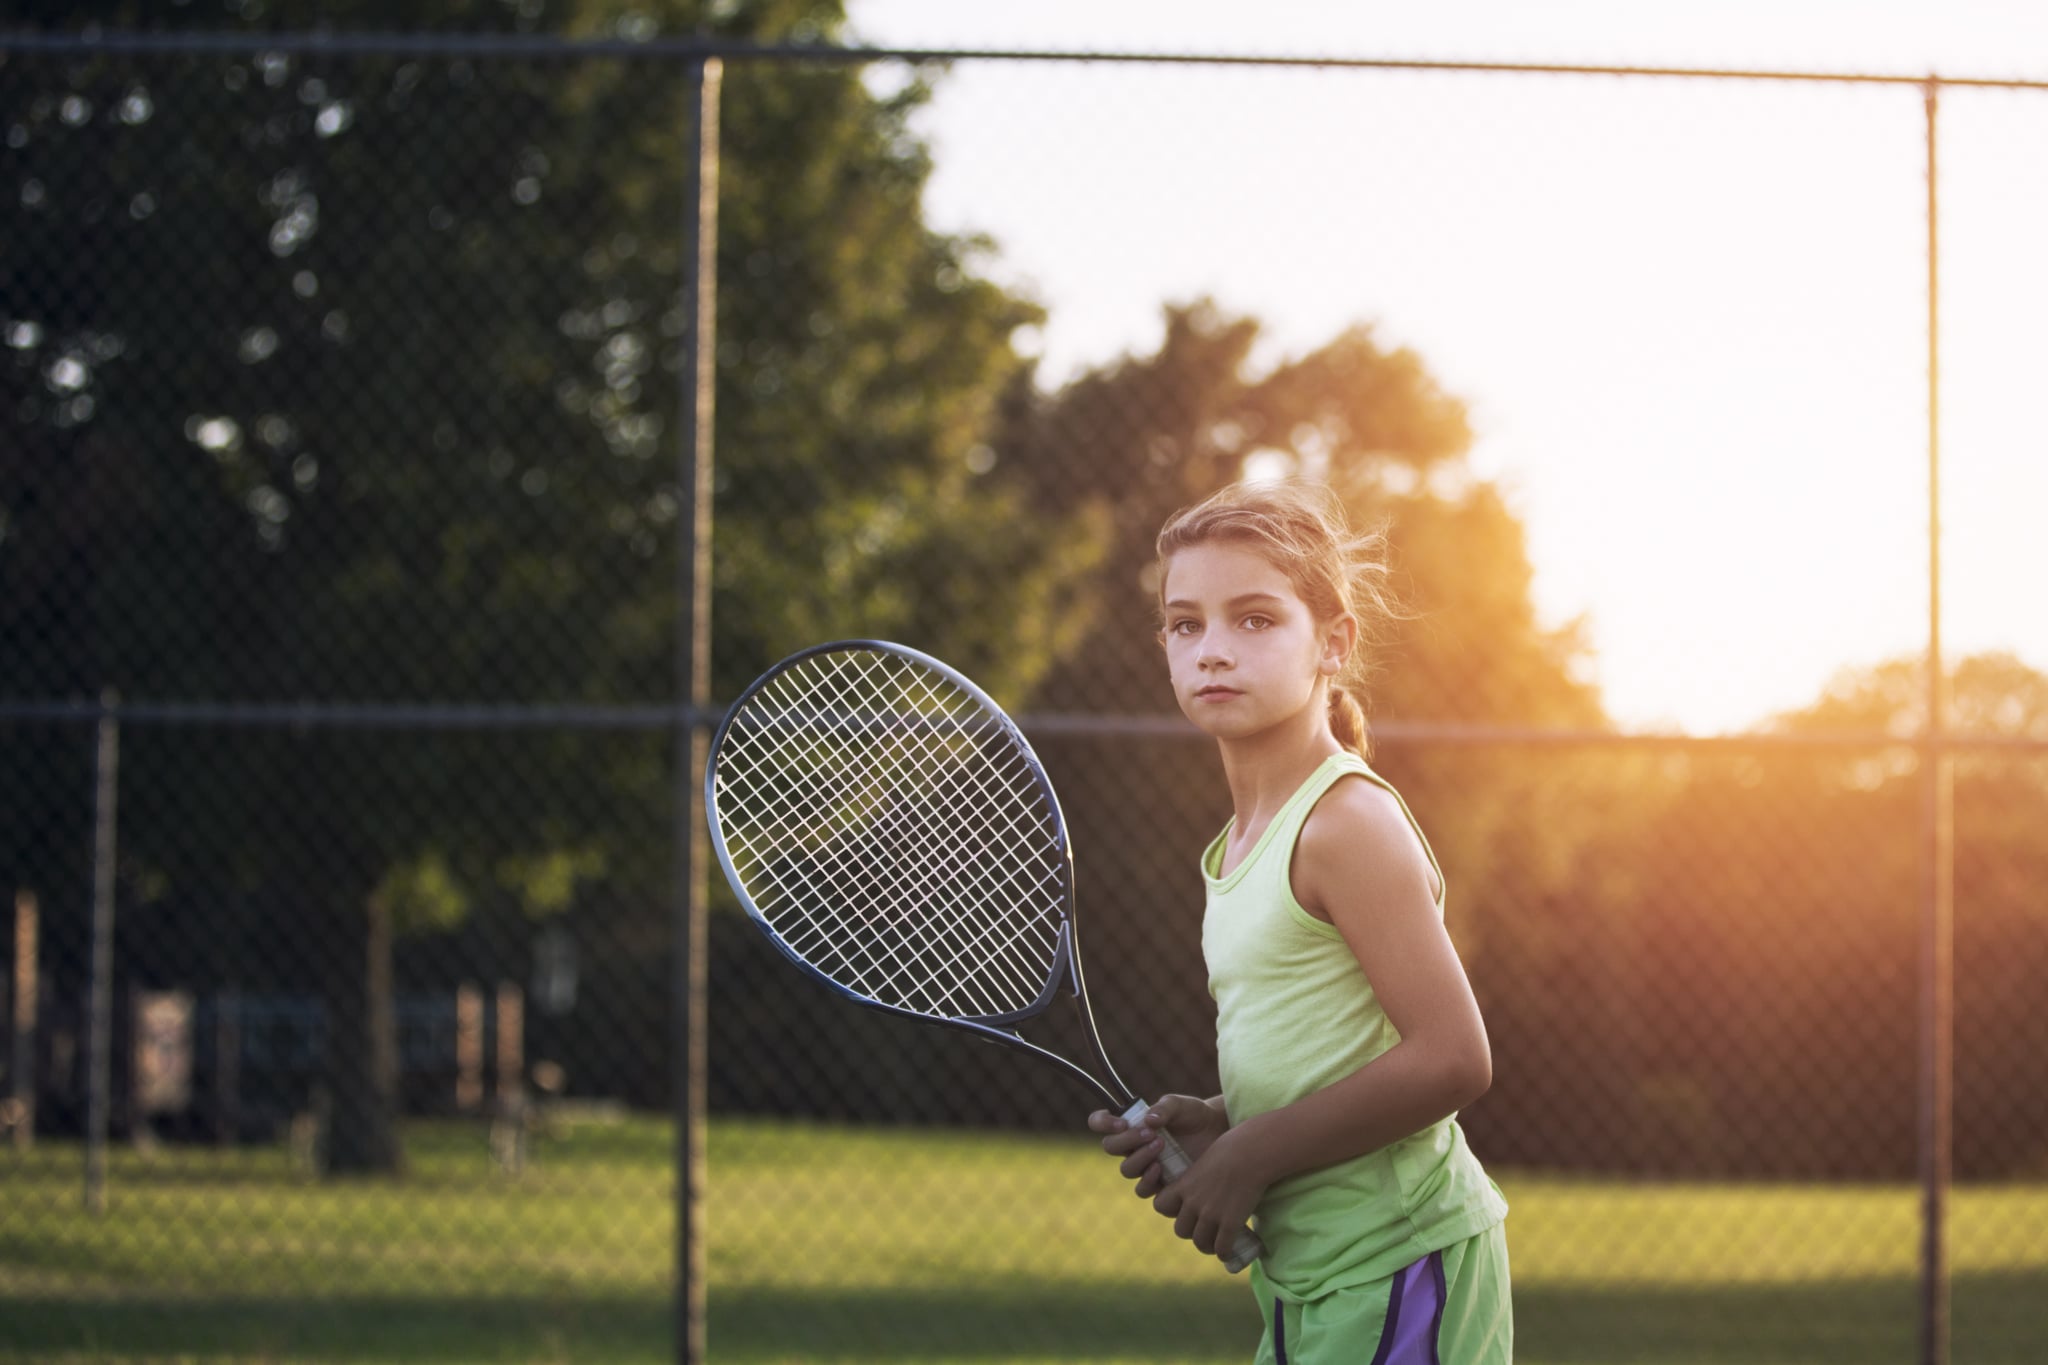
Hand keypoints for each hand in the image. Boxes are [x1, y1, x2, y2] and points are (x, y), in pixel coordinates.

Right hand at [1085, 1093, 1227, 1198]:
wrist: (1220, 1134)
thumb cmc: (1195, 1115)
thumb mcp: (1181, 1105)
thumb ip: (1164, 1108)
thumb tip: (1148, 1120)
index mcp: (1131, 1124)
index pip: (1100, 1122)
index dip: (1102, 1122)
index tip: (1120, 1123)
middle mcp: (1133, 1147)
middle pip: (1111, 1148)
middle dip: (1126, 1140)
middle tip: (1150, 1133)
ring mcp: (1145, 1167)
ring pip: (1127, 1170)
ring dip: (1139, 1159)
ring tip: (1160, 1146)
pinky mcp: (1161, 1186)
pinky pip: (1144, 1191)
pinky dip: (1148, 1181)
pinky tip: (1161, 1169)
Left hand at [1147, 1123, 1268, 1262]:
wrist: (1251, 1153)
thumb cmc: (1232, 1149)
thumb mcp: (1206, 1160)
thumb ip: (1200, 1177)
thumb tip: (1206, 1183)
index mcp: (1183, 1185)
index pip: (1160, 1205)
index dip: (1171, 1210)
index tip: (1183, 1208)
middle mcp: (1193, 1202)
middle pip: (1180, 1230)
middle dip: (1191, 1231)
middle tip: (1204, 1230)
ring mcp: (1210, 1214)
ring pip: (1200, 1243)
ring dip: (1207, 1246)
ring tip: (1216, 1245)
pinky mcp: (1230, 1223)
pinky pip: (1221, 1247)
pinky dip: (1224, 1252)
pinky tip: (1228, 1251)